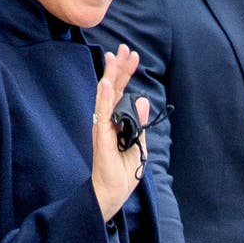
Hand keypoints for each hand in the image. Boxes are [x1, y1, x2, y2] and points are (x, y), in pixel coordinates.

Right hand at [91, 44, 149, 220]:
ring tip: (114, 56)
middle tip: (124, 48)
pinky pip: (101, 113)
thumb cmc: (122, 173)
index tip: (133, 56)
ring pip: (106, 96)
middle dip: (120, 68)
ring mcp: (102, 127)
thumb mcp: (138, 145)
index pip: (121, 93)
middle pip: (113, 89)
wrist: (112, 194)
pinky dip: (103, 97)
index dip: (127, 74)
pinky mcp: (100, 136)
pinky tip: (105, 82)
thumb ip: (139, 123)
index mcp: (116, 122)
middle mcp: (107, 121)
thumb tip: (143, 100)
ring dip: (110, 75)